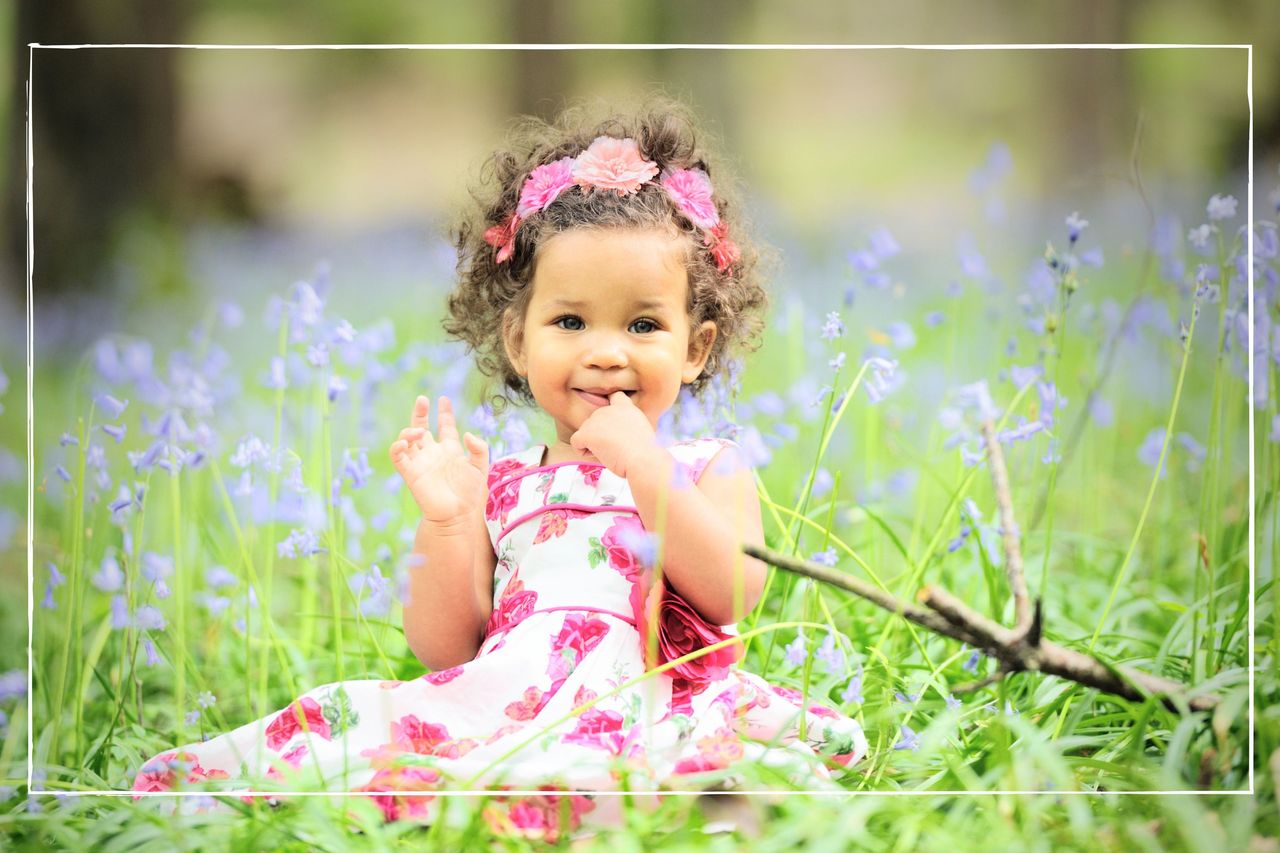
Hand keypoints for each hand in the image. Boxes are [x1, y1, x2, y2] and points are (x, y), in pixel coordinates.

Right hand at [389, 395, 488, 525]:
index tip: (443, 399)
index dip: (444, 412)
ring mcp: (421, 462)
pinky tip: (404, 442)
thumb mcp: (481, 468)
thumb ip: (479, 448)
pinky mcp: (411, 473)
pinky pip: (398, 456)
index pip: (445, 426)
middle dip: (420, 412)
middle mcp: (433, 454)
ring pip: (408, 438)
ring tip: (420, 430)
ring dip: (410, 429)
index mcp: (451, 451)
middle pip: (422, 427)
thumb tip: (466, 434)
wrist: (457, 515)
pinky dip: (397, 447)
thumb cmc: (470, 494)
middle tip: (422, 399)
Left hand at [569, 391, 658, 477]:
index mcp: (626, 408)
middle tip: (616, 448)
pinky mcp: (586, 431)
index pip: (614, 397)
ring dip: (594, 444)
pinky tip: (599, 456)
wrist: (643, 459)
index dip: (610, 411)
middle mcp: (609, 409)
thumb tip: (618, 436)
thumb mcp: (641, 431)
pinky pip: (576, 442)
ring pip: (585, 433)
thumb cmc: (646, 453)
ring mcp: (596, 419)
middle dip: (600, 435)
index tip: (613, 425)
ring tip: (611, 452)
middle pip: (595, 421)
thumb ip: (626, 426)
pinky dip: (583, 452)